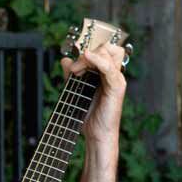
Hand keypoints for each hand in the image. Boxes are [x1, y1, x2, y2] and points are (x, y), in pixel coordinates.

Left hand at [60, 42, 125, 160]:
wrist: (95, 134)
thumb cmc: (88, 115)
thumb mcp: (75, 91)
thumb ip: (71, 75)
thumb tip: (65, 59)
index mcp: (105, 74)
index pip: (102, 50)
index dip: (86, 52)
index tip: (72, 67)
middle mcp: (113, 74)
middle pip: (109, 47)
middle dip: (89, 52)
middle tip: (74, 69)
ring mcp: (117, 79)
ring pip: (111, 52)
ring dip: (90, 56)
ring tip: (76, 71)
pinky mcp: (117, 87)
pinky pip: (110, 67)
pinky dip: (98, 60)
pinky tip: (87, 57)